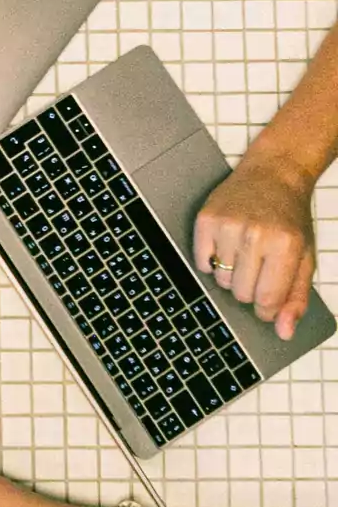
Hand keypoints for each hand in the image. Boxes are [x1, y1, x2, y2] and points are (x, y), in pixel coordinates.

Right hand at [194, 154, 316, 339]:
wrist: (272, 175)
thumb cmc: (289, 218)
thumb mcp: (305, 258)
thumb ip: (296, 298)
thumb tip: (283, 331)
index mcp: (286, 246)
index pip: (267, 300)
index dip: (268, 307)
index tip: (269, 299)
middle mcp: (256, 235)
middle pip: (241, 293)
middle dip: (250, 288)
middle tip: (259, 266)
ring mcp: (228, 226)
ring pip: (221, 280)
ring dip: (231, 273)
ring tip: (244, 251)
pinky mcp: (206, 220)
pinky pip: (201, 263)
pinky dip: (212, 262)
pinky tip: (227, 245)